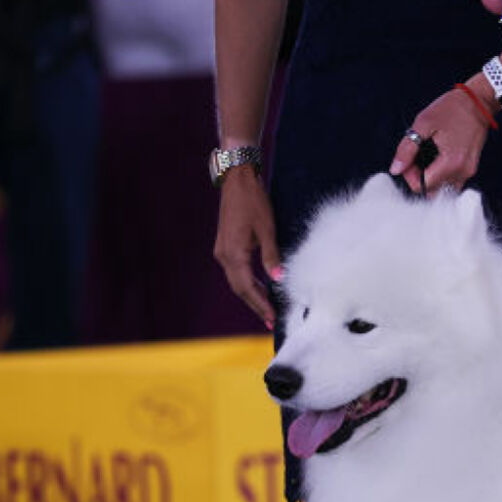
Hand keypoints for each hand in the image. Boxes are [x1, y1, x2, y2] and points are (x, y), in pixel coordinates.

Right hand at [213, 173, 281, 330]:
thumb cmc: (253, 201)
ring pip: (237, 281)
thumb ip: (271, 257)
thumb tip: (278, 279)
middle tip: (271, 321)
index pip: (248, 287)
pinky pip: (236, 271)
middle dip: (256, 305)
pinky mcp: (225, 246)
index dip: (260, 304)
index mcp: (234, 254)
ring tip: (268, 308)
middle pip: (240, 289)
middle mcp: (224, 256)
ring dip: (252, 295)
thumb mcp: (267, 229)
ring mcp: (222, 251)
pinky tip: (260, 287)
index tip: (272, 318)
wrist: (237, 180)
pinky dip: (248, 282)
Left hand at [390, 87, 491, 194]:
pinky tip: (438, 157)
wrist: (478, 101)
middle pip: (433, 191)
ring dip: (431, 177)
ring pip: (443, 188)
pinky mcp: (470, 168)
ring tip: (428, 156)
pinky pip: (452, 181)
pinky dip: (441, 174)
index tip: (410, 159)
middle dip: (420, 177)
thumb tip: (396, 169)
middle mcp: (462, 171)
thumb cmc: (453, 108)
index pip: (423, 186)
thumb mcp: (423, 123)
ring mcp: (468, 171)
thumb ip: (407, 149)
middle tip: (417, 157)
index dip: (410, 175)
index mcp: (451, 162)